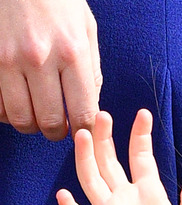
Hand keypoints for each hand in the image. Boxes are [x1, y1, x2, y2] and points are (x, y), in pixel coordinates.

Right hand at [0, 0, 100, 139]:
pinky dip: (7, 112)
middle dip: (57, 133)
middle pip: (50, 121)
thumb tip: (91, 106)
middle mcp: (39, 59)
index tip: (83, 130)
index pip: (83, 112)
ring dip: (31, 125)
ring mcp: (8, 60)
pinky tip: (17, 103)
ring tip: (38, 118)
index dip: (85, 130)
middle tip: (59, 128)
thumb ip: (90, 71)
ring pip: (20, 117)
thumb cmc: (58, 2)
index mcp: (72, 53)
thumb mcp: (86, 30)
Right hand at [57, 110, 181, 204]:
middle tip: (102, 114)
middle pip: (111, 162)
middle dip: (107, 139)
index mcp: (149, 193)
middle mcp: (126, 198)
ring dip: (87, 159)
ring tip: (83, 136)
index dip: (141, 137)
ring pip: (93, 180)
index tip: (143, 114)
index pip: (141, 158)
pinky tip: (63, 194)